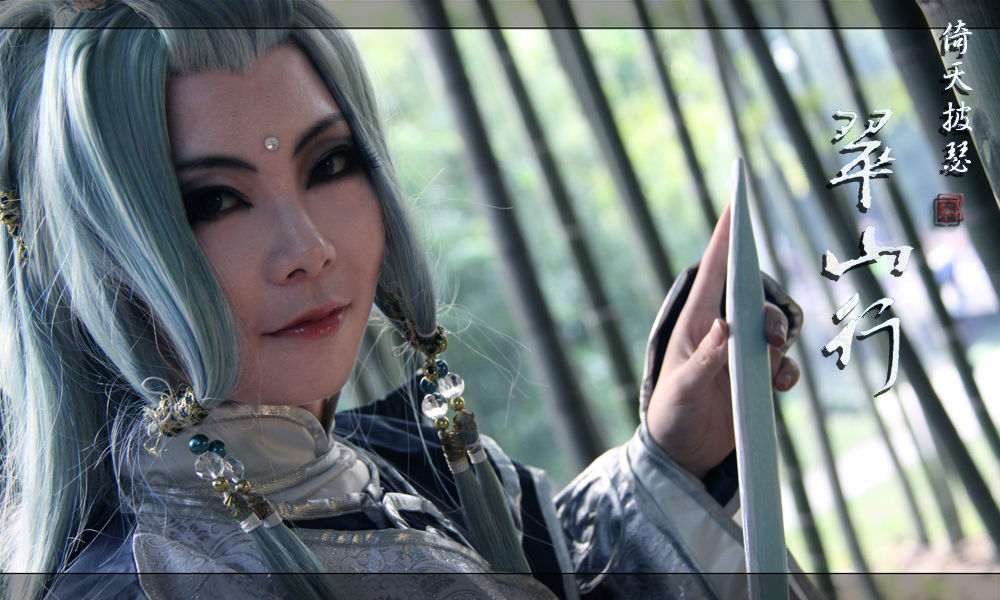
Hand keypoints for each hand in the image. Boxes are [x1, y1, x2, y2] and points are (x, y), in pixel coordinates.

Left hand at [646, 205, 799, 478]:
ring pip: (773, 329)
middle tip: (774, 338)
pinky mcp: (754, 379)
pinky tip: (781, 387)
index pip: (712, 273)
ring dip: (781, 340)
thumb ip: (703, 362)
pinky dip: (788, 369)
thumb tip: (725, 330)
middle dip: (770, 311)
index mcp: (694, 325)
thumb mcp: (682, 391)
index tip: (735, 205)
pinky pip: (782, 362)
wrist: (682, 456)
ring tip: (776, 366)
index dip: (725, 239)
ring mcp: (739, 355)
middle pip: (754, 301)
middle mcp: (719, 333)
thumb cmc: (671, 416)